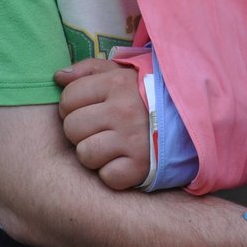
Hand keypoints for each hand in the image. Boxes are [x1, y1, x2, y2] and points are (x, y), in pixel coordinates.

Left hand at [55, 58, 148, 189]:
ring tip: (111, 145)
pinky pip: (107, 176)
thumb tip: (58, 77)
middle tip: (100, 129)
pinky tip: (124, 161)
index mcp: (117, 84)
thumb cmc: (145, 96)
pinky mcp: (141, 167)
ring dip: (94, 154)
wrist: (188, 121)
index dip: (72, 106)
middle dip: (81, 131)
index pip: (68, 98)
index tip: (91, 109)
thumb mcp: (121, 73)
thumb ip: (88, 70)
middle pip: (72, 128)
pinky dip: (113, 173)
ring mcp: (133, 140)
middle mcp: (124, 111)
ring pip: (85, 154)